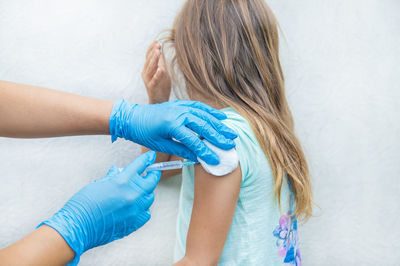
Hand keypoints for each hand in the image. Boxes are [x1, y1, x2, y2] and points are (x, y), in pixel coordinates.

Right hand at [39, 151, 160, 264]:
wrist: (78, 226)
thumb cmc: (84, 204)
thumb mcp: (98, 184)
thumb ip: (112, 177)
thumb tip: (118, 171)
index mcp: (122, 181)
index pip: (140, 165)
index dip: (147, 159)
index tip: (151, 156)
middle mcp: (132, 194)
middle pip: (152, 181)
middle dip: (152, 175)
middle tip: (151, 173)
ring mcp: (135, 209)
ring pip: (149, 197)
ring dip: (145, 193)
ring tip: (138, 192)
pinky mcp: (135, 223)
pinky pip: (146, 213)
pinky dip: (143, 209)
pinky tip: (135, 207)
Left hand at [109, 100, 236, 164]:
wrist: (133, 117)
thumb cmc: (144, 133)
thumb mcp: (160, 145)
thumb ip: (180, 150)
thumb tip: (197, 158)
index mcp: (171, 125)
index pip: (193, 141)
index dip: (205, 152)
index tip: (215, 160)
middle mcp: (178, 113)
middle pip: (203, 126)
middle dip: (218, 137)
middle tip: (230, 145)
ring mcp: (180, 106)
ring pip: (204, 115)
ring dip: (219, 125)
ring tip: (231, 133)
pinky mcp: (180, 103)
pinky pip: (199, 106)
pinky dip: (211, 112)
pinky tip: (221, 118)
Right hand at [142, 41, 170, 103]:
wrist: (160, 102)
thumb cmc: (161, 86)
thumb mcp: (162, 72)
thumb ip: (161, 62)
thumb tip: (161, 50)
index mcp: (147, 69)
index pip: (148, 56)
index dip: (151, 49)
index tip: (156, 42)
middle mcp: (146, 73)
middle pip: (149, 61)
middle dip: (153, 52)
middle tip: (157, 45)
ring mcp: (148, 80)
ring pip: (150, 68)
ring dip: (154, 60)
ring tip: (158, 52)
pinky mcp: (152, 87)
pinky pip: (154, 80)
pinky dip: (157, 74)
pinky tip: (160, 69)